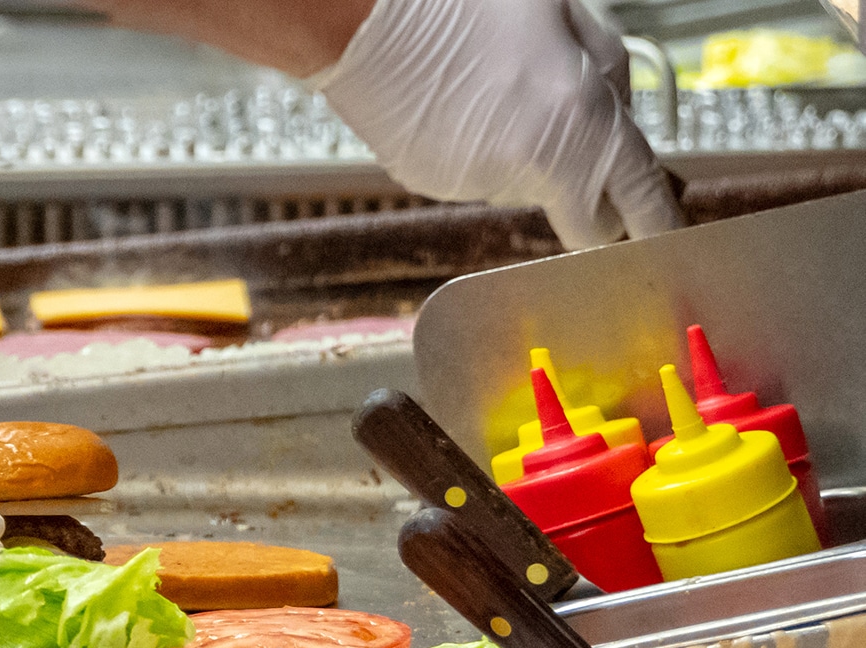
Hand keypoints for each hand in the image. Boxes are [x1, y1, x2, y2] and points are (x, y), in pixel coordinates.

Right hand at [314, 0, 683, 249]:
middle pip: (586, 220)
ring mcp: (479, 183)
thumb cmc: (458, 2)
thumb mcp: (560, 11)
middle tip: (576, 144)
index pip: (642, 200)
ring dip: (526, 153)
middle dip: (593, 197)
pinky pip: (476, 177)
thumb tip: (617, 107)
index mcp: (581, 121)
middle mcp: (533, 168)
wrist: (364, 19)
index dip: (661, 223)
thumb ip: (605, 67)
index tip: (670, 236)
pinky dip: (478, 149)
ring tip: (491, 88)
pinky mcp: (435, 185)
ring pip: (527, 187)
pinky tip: (457, 103)